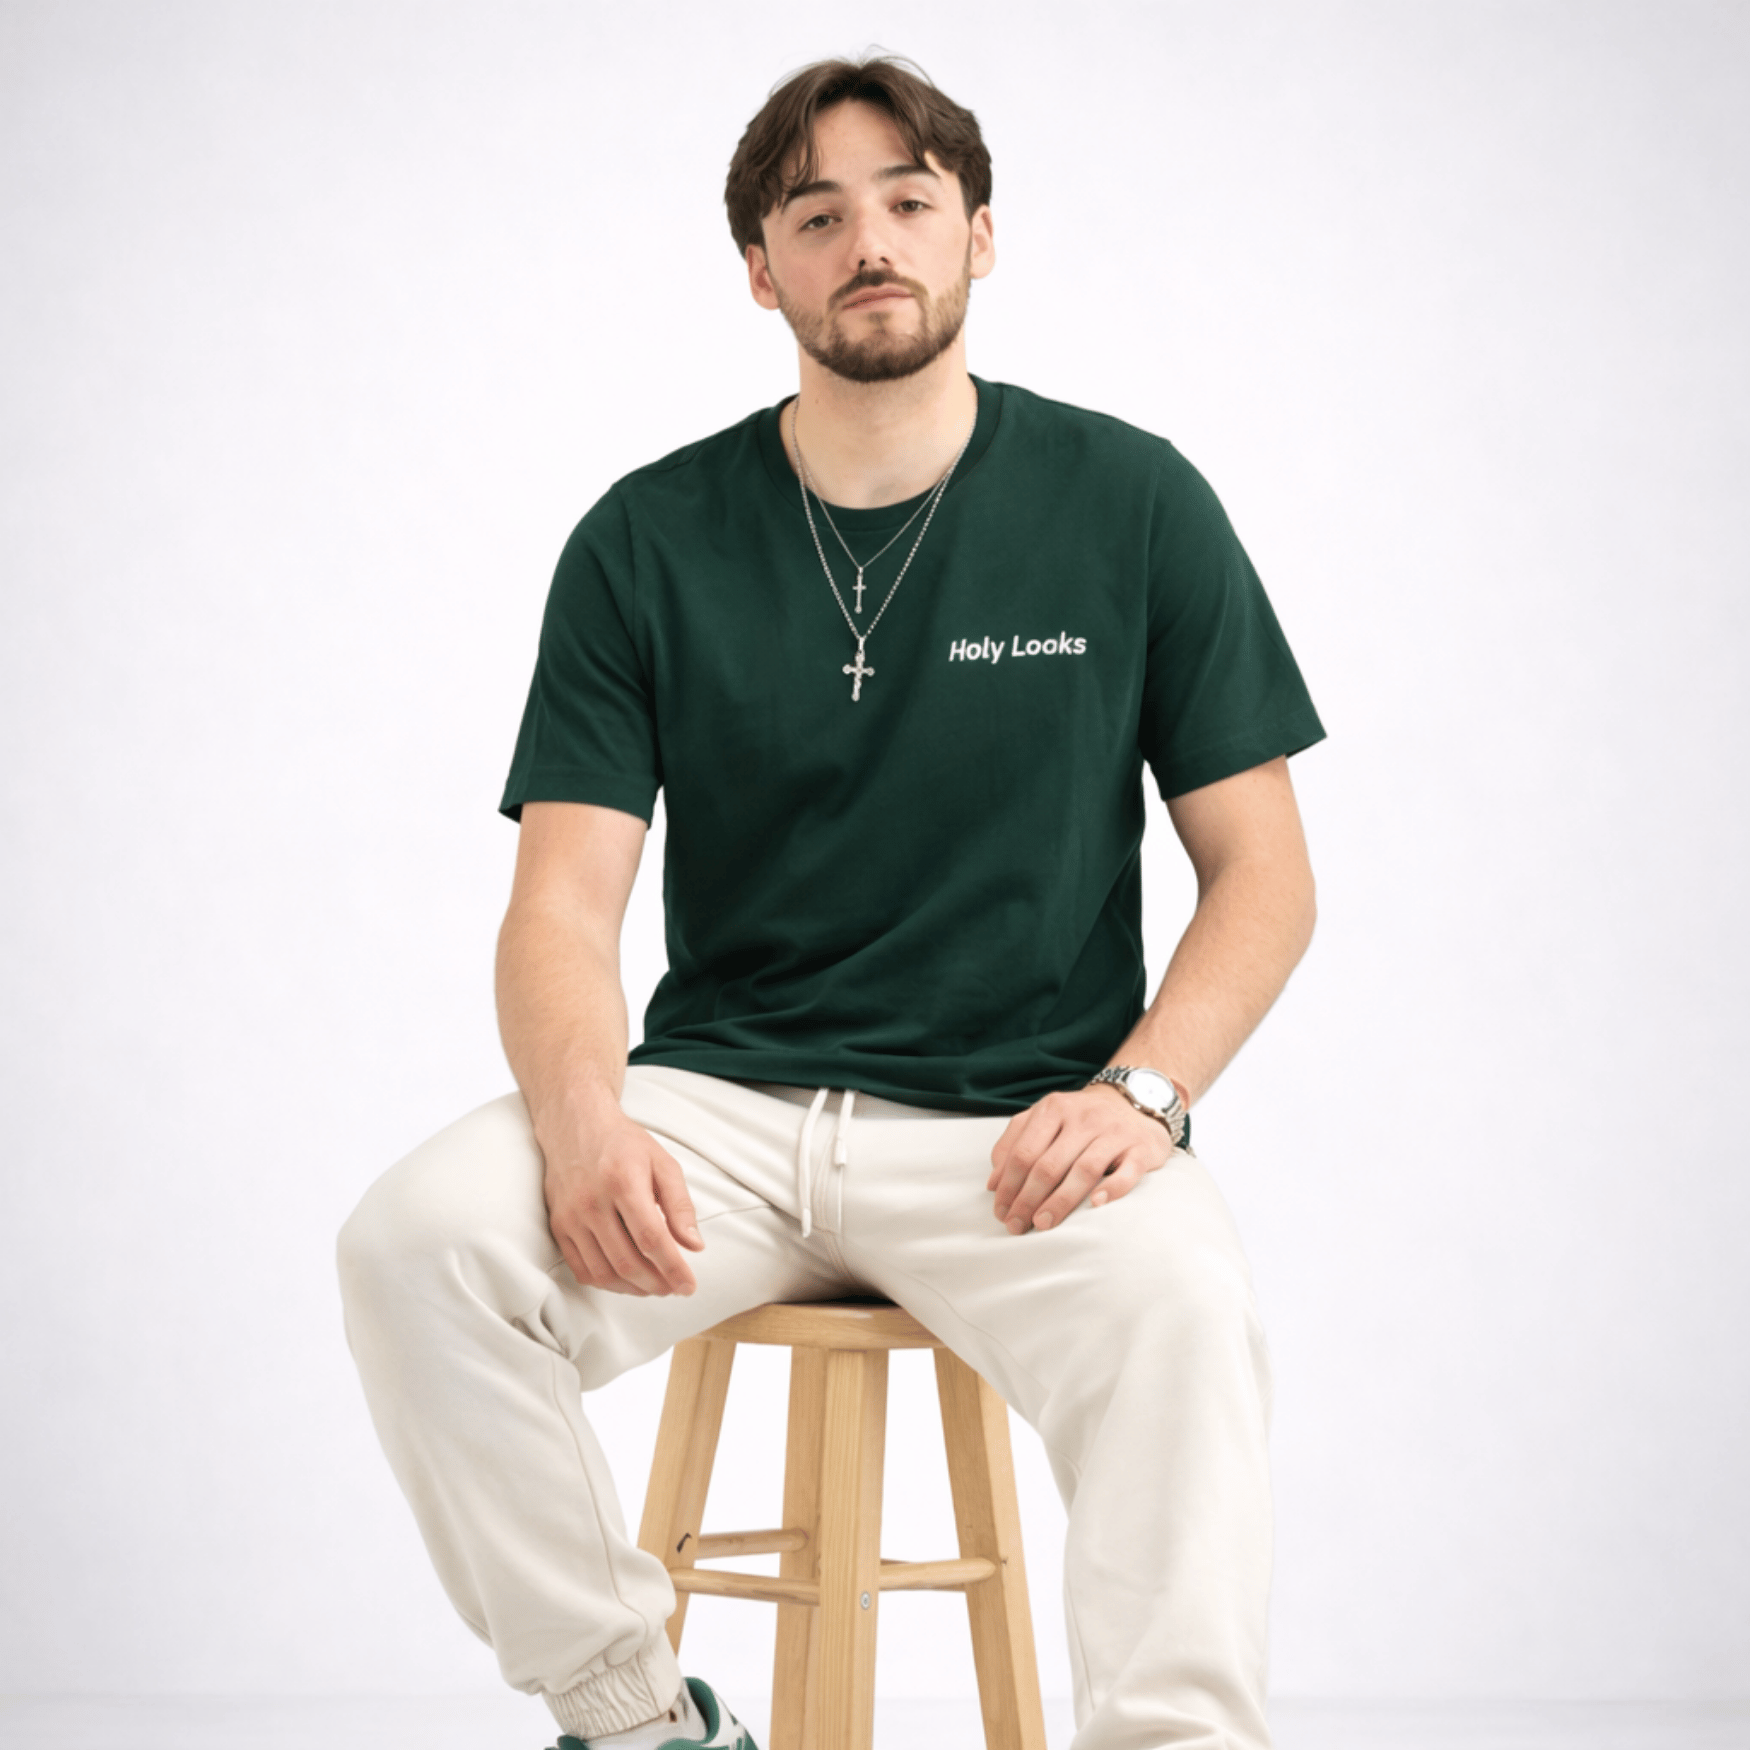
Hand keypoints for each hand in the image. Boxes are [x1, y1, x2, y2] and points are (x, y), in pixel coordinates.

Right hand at [540, 1101, 704, 1295]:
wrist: (575, 1125)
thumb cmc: (624, 1144)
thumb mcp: (663, 1162)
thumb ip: (680, 1204)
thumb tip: (694, 1245)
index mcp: (623, 1182)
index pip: (651, 1238)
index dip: (673, 1268)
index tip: (689, 1286)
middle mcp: (592, 1202)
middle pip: (627, 1261)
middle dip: (656, 1283)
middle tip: (675, 1288)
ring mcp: (571, 1217)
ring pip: (603, 1271)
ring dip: (633, 1288)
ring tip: (655, 1287)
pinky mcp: (558, 1226)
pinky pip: (581, 1269)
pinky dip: (607, 1283)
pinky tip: (626, 1280)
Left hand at [986, 1085, 1173, 1233]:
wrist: (1133, 1101)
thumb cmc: (1080, 1120)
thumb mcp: (1044, 1120)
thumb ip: (1014, 1144)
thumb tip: (993, 1184)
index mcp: (1053, 1109)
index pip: (1024, 1152)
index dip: (1009, 1186)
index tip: (1001, 1212)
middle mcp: (1083, 1117)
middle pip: (1049, 1164)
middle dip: (1028, 1199)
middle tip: (1017, 1225)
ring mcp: (1114, 1132)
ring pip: (1084, 1169)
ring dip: (1060, 1200)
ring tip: (1043, 1223)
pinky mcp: (1141, 1148)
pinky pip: (1127, 1171)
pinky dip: (1112, 1189)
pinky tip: (1096, 1204)